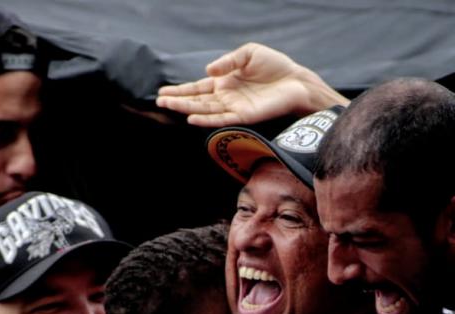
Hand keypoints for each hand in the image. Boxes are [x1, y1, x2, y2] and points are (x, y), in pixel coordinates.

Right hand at [156, 42, 347, 125]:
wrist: (296, 81)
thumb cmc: (275, 66)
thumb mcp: (248, 54)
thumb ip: (227, 61)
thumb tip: (207, 71)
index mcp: (226, 81)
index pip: (199, 87)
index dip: (181, 90)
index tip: (163, 92)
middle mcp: (227, 96)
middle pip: (197, 99)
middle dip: (177, 101)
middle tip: (159, 101)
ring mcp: (234, 107)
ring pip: (205, 109)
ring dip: (186, 109)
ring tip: (168, 106)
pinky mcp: (244, 115)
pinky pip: (222, 118)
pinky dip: (207, 119)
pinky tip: (192, 118)